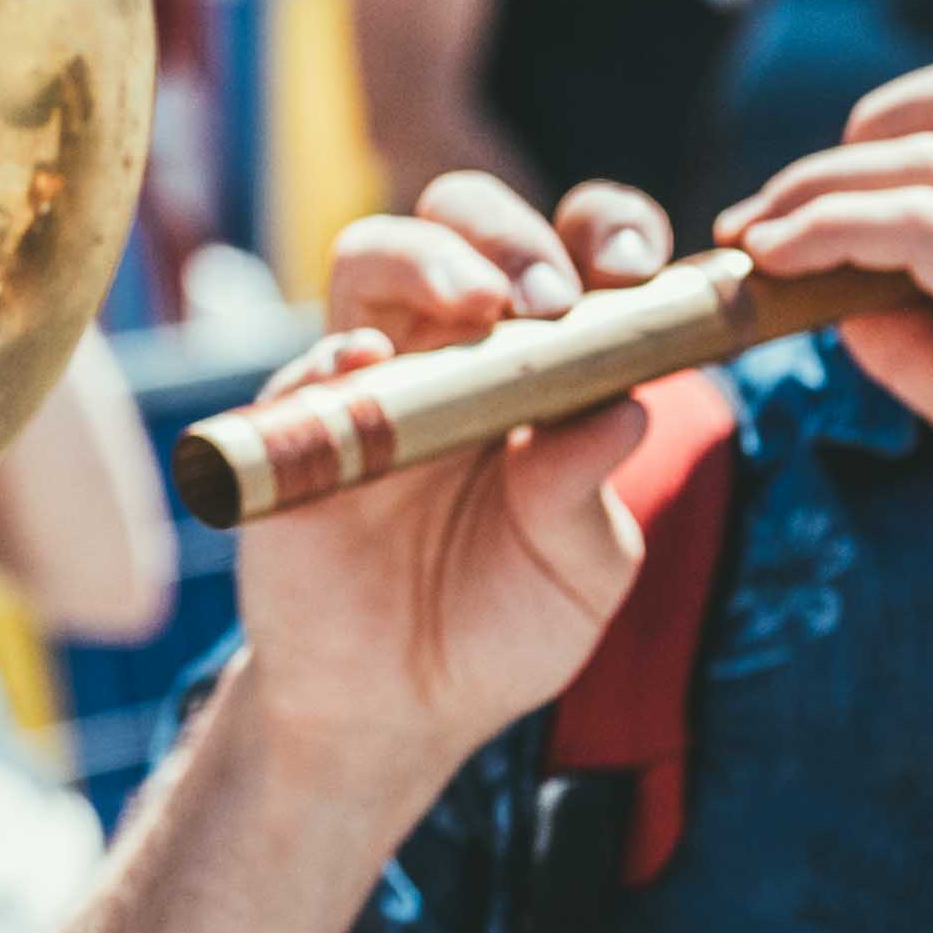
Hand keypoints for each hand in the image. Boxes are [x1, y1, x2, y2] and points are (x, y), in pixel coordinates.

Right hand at [219, 173, 672, 793]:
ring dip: (429, 257)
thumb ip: (589, 494)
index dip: (606, 234)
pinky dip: (335, 355)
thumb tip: (625, 407)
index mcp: (541, 363)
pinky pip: (302, 367)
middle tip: (548, 297)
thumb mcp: (578, 572)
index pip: (574, 254)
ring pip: (373, 254)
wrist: (397, 710)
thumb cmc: (501, 625)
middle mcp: (454, 348)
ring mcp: (371, 379)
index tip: (635, 273)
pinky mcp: (297, 431)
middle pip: (467, 222)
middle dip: (509, 233)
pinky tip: (368, 367)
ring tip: (478, 305)